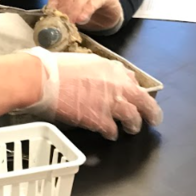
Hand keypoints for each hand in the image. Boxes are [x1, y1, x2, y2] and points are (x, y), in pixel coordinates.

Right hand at [22, 47, 161, 140]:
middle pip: (145, 102)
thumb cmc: (55, 67)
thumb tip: (99, 78)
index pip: (133, 80)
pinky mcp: (100, 120)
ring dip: (133, 125)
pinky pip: (113, 130)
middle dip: (151, 112)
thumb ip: (97, 70)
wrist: (43, 79)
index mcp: (112, 68)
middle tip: (153, 119)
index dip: (134, 89)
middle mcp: (118, 85)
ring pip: (133, 119)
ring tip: (131, 129)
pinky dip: (113, 134)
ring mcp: (111, 104)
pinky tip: (111, 135)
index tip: (134, 94)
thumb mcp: (83, 60)